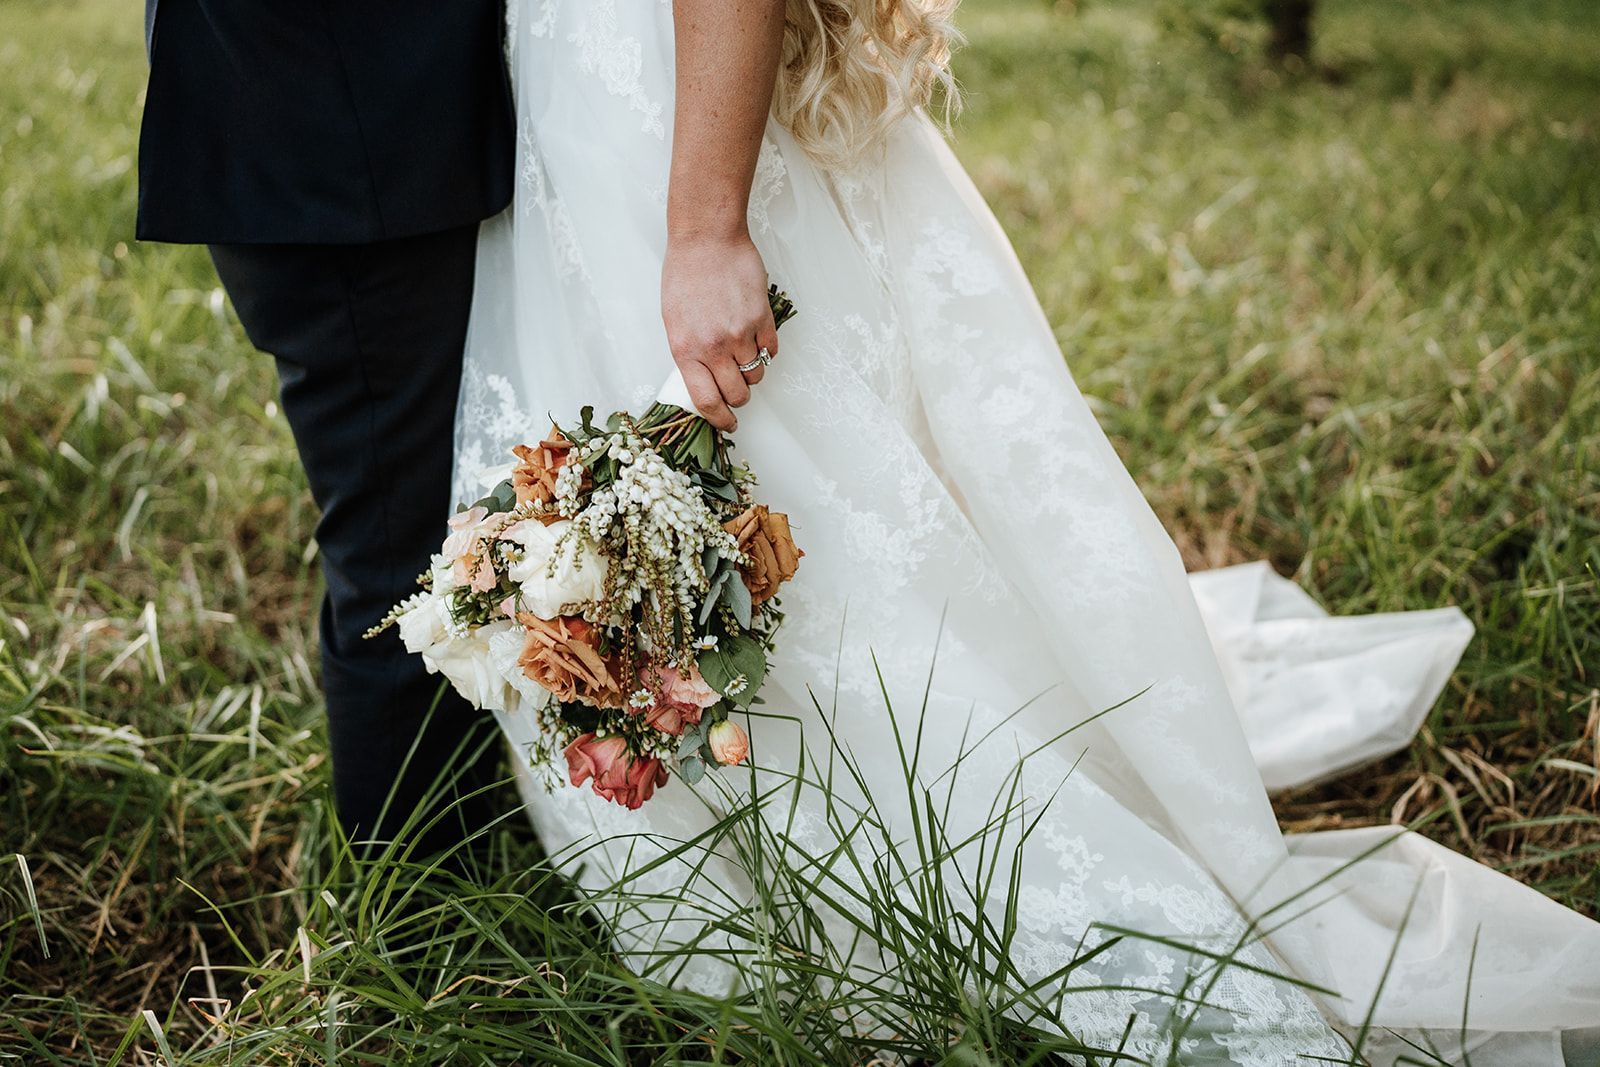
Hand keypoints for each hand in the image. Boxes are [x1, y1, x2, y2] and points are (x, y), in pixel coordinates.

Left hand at [661, 231, 778, 431]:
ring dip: (752, 372)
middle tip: (737, 389)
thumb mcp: (674, 321)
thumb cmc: (685, 275)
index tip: (727, 423)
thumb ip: (689, 353)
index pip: (707, 401)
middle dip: (739, 398)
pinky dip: (765, 351)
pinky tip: (755, 337)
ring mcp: (741, 333)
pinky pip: (770, 350)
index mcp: (686, 350)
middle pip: (738, 394)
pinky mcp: (762, 318)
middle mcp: (714, 347)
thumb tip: (705, 381)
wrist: (706, 239)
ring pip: (757, 374)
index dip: (720, 418)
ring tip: (743, 355)